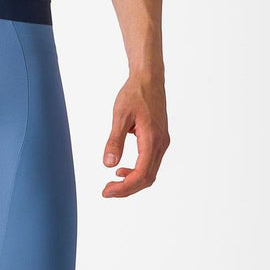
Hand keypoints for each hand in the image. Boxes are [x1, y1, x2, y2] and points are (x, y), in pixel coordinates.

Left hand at [101, 72, 169, 197]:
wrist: (149, 78)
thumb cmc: (134, 93)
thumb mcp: (120, 115)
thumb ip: (115, 140)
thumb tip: (108, 164)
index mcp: (152, 139)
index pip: (141, 174)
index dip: (124, 187)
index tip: (107, 191)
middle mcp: (161, 144)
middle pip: (147, 178)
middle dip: (127, 188)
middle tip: (107, 191)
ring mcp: (162, 142)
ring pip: (150, 172)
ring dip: (132, 181)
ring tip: (112, 182)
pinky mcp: (160, 139)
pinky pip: (150, 162)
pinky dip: (137, 171)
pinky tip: (122, 169)